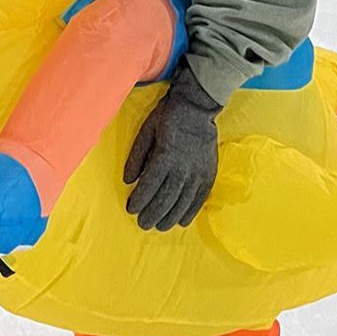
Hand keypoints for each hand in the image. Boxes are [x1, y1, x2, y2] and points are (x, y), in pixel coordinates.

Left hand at [122, 64, 220, 231]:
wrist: (197, 108)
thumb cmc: (167, 117)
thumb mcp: (146, 131)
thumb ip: (136, 157)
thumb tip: (128, 181)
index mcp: (164, 157)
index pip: (149, 186)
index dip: (139, 201)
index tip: (131, 209)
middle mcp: (182, 169)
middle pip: (165, 199)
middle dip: (152, 214)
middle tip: (142, 224)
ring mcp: (197, 173)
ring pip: (182, 202)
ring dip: (169, 217)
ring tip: (159, 226)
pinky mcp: (209, 174)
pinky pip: (200, 199)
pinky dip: (190, 212)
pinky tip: (181, 221)